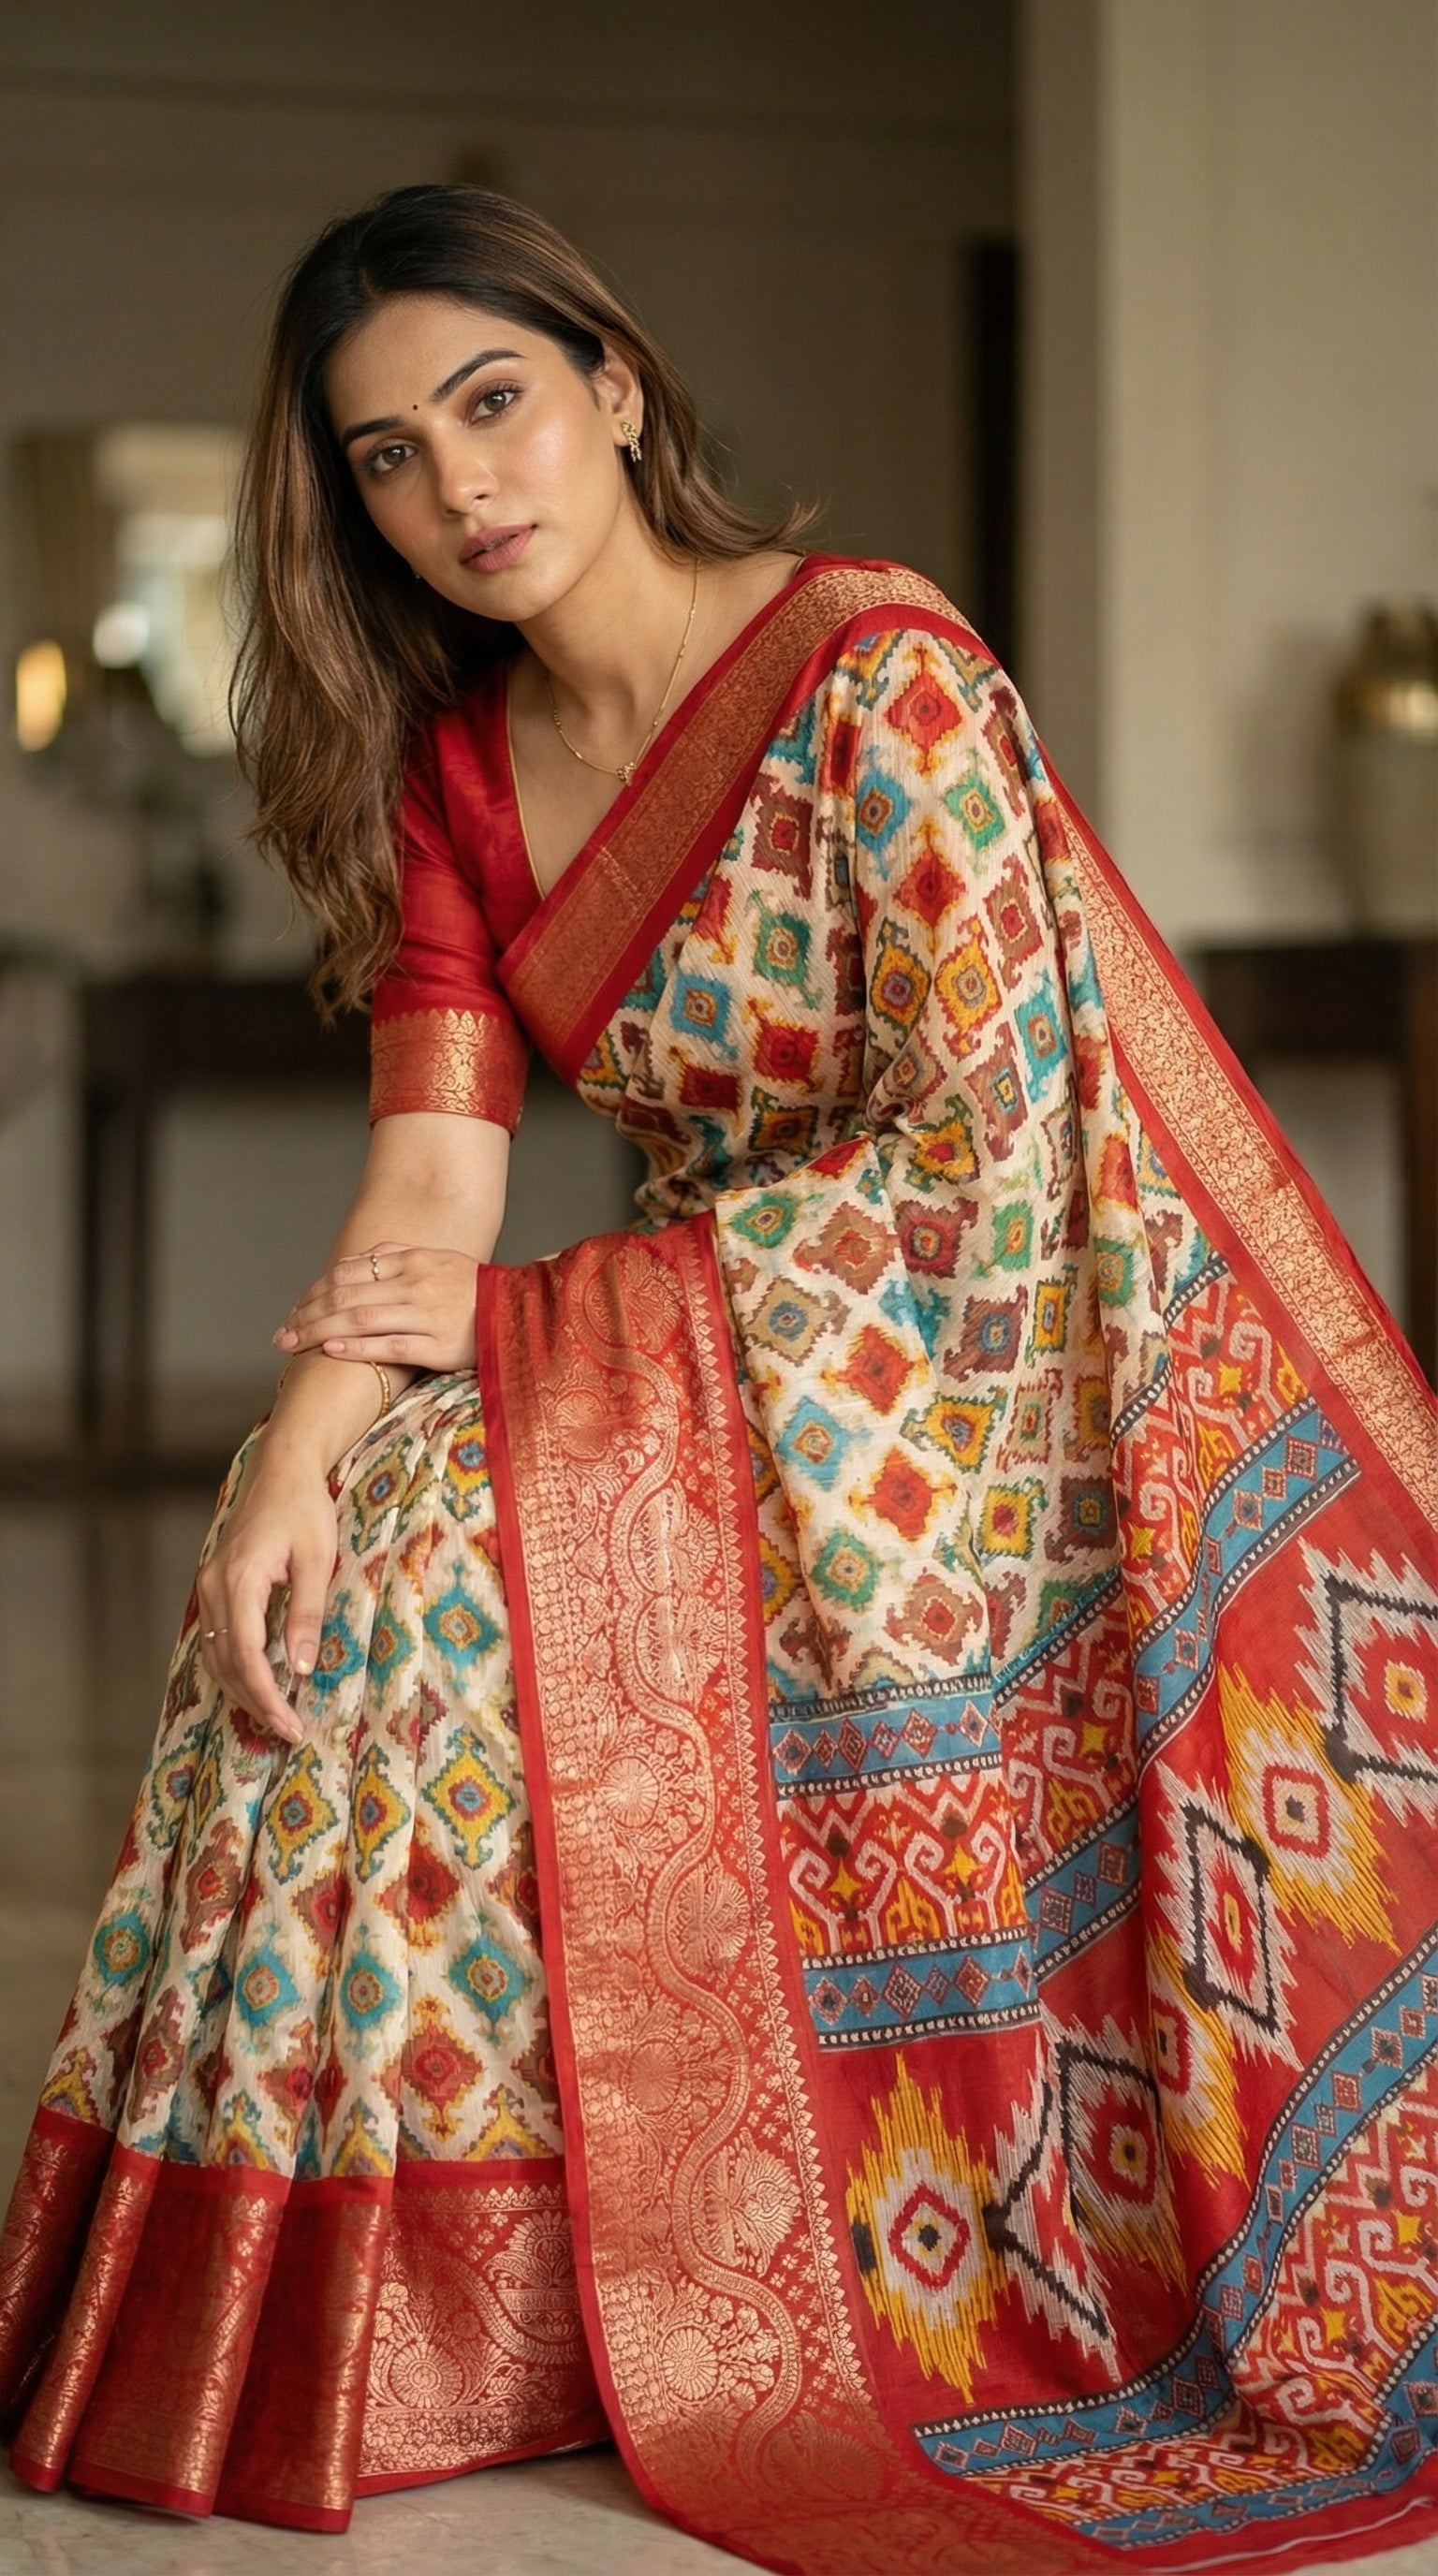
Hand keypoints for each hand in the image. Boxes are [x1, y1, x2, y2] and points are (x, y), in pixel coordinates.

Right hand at [196, 1451, 339, 1743]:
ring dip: (241, 1690)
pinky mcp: (214, 1587)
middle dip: (255, 1702)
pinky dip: (233, 1668)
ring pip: (214, 1655)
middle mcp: (215, 1587)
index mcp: (240, 1580)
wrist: (281, 1470)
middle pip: (226, 1663)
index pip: (247, 1656)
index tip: (290, 1724)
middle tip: (288, 1730)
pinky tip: (255, 1683)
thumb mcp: (317, 1560)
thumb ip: (306, 1613)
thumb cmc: (304, 1509)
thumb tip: (301, 1666)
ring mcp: (209, 1587)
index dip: (266, 1696)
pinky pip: (215, 1639)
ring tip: (274, 1716)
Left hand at [273, 1240, 478, 1372]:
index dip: (315, 1291)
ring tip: (294, 1343)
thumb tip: (358, 1258)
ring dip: (321, 1330)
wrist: (520, 1313)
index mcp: (413, 1262)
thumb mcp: (438, 1259)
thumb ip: (397, 1255)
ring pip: (362, 1319)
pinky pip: (390, 1345)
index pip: (349, 1273)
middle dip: (308, 1314)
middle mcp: (417, 1285)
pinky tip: (332, 1349)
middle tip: (281, 1332)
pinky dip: (358, 1347)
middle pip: (347, 1296)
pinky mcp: (440, 1346)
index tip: (294, 1309)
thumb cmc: (473, 1289)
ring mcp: (428, 1315)